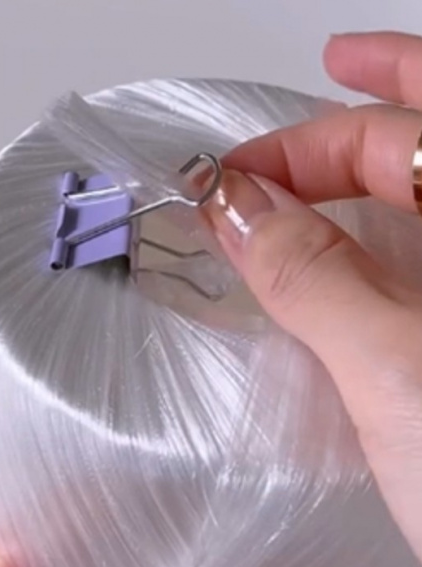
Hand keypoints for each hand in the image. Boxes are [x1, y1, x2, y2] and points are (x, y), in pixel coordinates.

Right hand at [202, 31, 421, 561]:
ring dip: (345, 183)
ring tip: (292, 177)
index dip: (298, 145)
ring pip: (409, 203)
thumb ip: (313, 275)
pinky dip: (357, 246)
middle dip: (327, 142)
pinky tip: (327, 252)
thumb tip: (233, 207)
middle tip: (255, 160)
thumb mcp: (399, 369)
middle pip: (409, 146)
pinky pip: (401, 265)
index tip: (225, 182)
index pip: (393, 135)